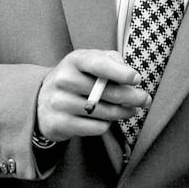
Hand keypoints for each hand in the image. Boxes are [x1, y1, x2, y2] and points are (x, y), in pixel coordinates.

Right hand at [36, 49, 150, 141]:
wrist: (43, 99)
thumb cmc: (77, 76)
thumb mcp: (90, 61)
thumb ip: (111, 60)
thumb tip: (130, 76)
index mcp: (74, 60)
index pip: (97, 64)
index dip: (119, 72)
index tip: (137, 79)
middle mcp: (63, 80)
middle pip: (105, 92)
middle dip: (131, 97)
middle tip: (145, 99)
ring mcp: (59, 103)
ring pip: (103, 112)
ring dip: (123, 112)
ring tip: (131, 110)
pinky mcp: (59, 124)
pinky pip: (95, 127)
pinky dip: (107, 124)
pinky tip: (109, 119)